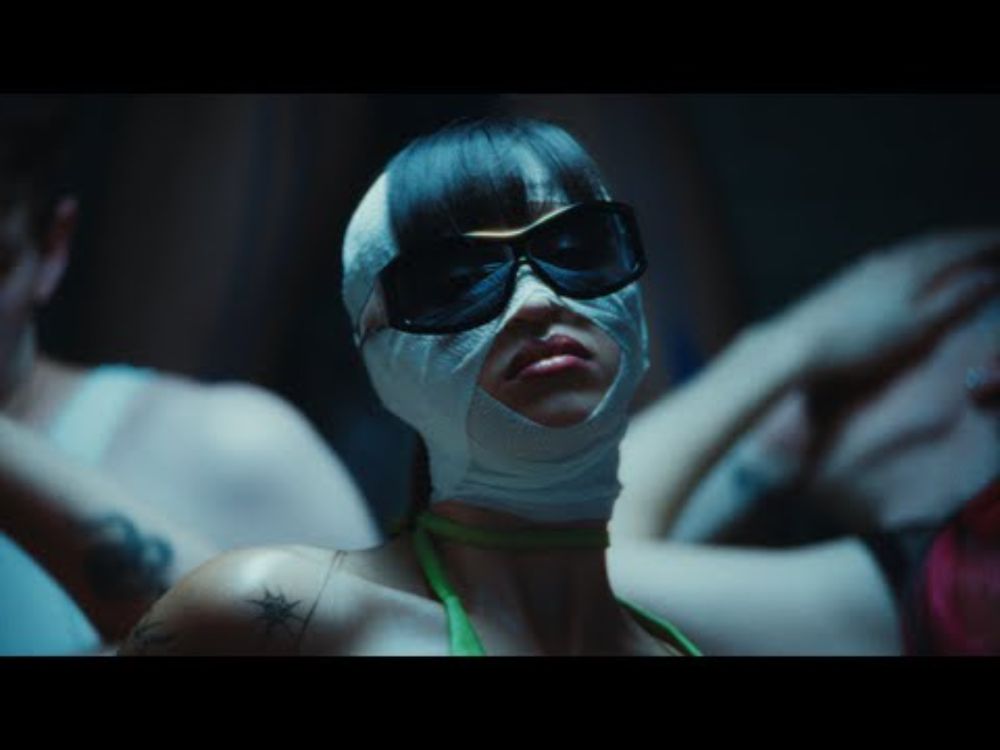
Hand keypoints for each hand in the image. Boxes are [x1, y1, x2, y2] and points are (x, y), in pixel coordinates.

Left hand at [777, 229, 999, 380]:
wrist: (796, 346)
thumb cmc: (860, 345)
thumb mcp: (918, 330)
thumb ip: (956, 303)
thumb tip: (991, 278)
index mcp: (912, 268)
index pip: (960, 245)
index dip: (988, 242)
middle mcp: (888, 260)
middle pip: (937, 242)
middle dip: (968, 241)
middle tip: (993, 242)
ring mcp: (863, 269)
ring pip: (912, 249)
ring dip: (941, 247)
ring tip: (960, 252)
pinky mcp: (845, 282)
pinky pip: (892, 259)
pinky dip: (915, 258)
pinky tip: (909, 269)